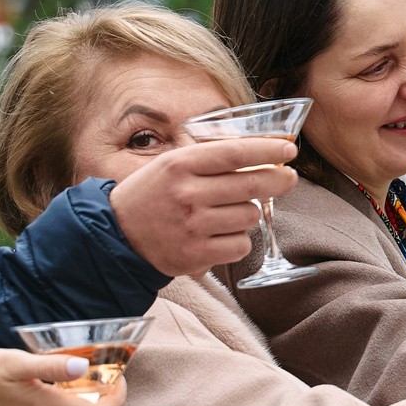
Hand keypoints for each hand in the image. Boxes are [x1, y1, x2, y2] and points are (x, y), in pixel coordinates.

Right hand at [107, 137, 297, 274]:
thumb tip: (264, 156)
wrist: (116, 235)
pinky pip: (241, 245)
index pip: (235, 153)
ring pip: (250, 216)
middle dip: (279, 180)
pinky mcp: (196, 254)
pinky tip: (220, 236)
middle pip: (252, 184)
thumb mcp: (172, 166)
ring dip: (247, 214)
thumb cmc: (153, 195)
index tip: (290, 150)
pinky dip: (238, 241)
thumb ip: (211, 161)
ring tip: (226, 213)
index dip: (268, 150)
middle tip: (288, 178)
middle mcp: (186, 194)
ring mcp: (192, 226)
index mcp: (179, 165)